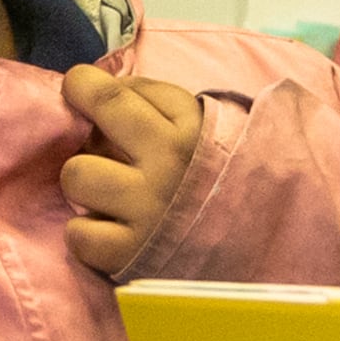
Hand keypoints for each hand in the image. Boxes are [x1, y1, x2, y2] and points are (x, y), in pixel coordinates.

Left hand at [60, 67, 208, 278]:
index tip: (77, 86)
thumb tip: (103, 85)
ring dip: (85, 186)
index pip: (113, 96)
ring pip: (77, 181)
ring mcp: (147, 215)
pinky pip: (80, 236)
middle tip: (104, 154)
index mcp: (183, 132)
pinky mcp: (131, 256)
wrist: (262, 238)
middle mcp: (163, 171)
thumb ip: (154, 97)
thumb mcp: (201, 121)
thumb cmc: (218, 171)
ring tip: (108, 194)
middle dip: (86, 142)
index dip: (82, 84)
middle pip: (86, 141)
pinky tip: (110, 230)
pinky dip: (87, 233)